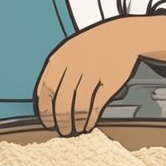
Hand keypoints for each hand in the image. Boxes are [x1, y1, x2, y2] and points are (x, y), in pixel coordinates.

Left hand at [35, 16, 165, 135]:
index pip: (46, 90)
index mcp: (61, 58)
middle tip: (60, 130)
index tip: (46, 121)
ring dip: (75, 122)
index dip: (45, 110)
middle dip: (59, 120)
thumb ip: (55, 72)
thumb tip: (43, 99)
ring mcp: (93, 73)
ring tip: (74, 129)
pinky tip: (88, 124)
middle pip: (61, 101)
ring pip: (78, 106)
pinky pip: (96, 105)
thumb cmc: (93, 45)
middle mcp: (75, 66)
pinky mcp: (110, 82)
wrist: (122, 35)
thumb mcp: (69, 51)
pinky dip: (91, 119)